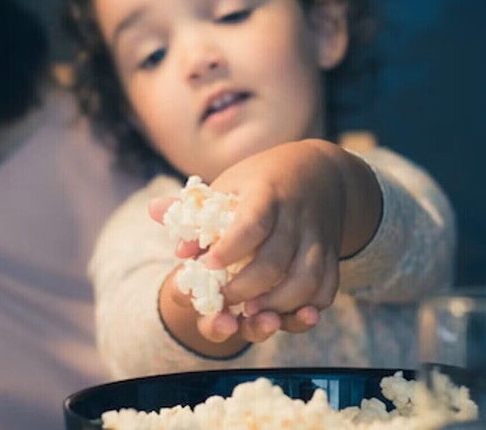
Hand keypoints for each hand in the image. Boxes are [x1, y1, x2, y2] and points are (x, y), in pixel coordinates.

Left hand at [152, 139, 380, 346]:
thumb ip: (194, 204)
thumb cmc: (263, 179)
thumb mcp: (229, 181)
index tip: (209, 266)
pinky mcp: (332, 253)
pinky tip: (285, 314)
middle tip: (223, 300)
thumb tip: (153, 211)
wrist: (320, 171)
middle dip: (247, 287)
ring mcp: (318, 236)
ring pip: (306, 279)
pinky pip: (328, 287)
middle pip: (276, 259)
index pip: (252, 223)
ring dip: (279, 303)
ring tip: (252, 313)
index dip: (230, 248)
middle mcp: (296, 215)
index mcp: (266, 193)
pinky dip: (309, 305)